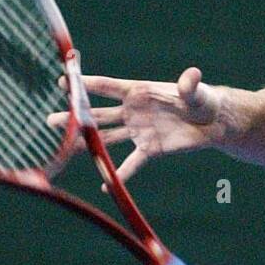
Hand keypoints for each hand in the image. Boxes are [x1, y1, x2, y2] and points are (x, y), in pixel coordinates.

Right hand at [47, 66, 224, 185]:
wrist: (212, 122)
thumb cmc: (203, 99)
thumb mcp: (196, 91)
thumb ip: (189, 85)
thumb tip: (191, 77)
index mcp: (140, 91)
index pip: (108, 87)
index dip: (87, 84)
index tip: (64, 81)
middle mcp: (133, 111)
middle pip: (99, 114)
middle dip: (75, 117)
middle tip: (51, 120)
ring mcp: (138, 130)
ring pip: (106, 138)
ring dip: (86, 143)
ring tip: (64, 147)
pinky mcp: (149, 148)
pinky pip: (130, 163)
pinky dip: (119, 175)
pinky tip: (106, 187)